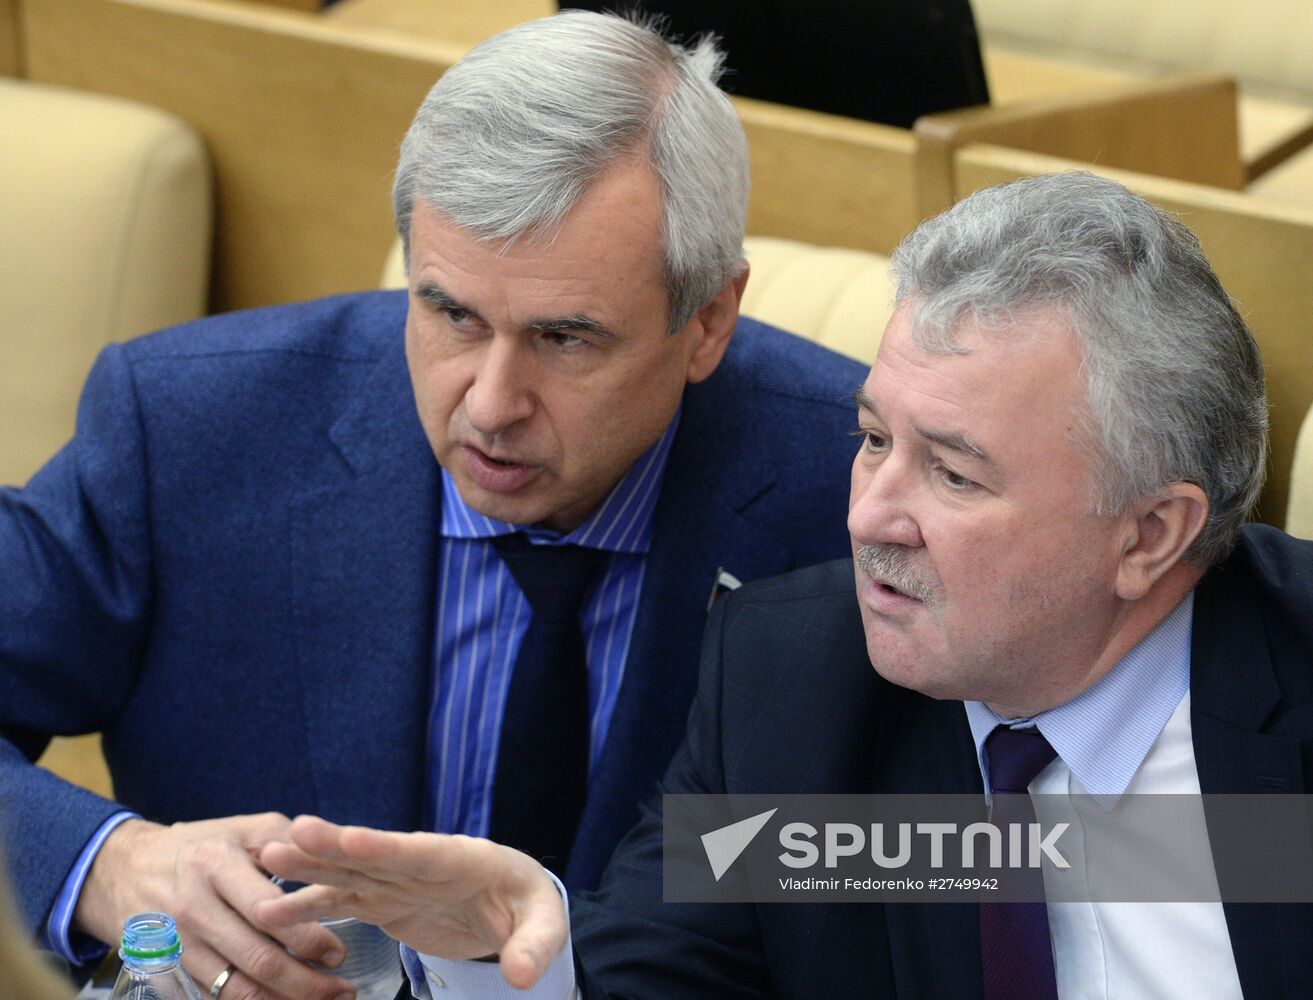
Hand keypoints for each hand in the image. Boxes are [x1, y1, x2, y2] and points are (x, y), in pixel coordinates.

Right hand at [75, 814, 355, 999]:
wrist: (125, 869)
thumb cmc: (202, 846)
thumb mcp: (244, 829)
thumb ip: (291, 841)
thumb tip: (340, 858)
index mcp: (216, 864)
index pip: (268, 911)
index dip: (308, 938)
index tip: (339, 954)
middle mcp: (194, 907)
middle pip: (257, 958)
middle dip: (306, 982)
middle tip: (343, 990)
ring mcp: (178, 943)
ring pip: (237, 988)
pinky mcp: (170, 969)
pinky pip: (216, 998)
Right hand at [256, 816, 567, 989]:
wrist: (511, 904)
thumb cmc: (529, 907)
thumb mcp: (545, 924)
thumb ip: (534, 947)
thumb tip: (519, 977)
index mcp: (461, 859)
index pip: (420, 852)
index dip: (387, 846)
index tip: (352, 838)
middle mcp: (420, 864)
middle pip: (372, 854)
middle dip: (333, 846)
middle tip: (289, 835)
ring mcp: (397, 882)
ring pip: (347, 872)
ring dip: (310, 868)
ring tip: (267, 860)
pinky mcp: (383, 902)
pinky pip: (342, 901)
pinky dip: (310, 905)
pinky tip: (272, 911)